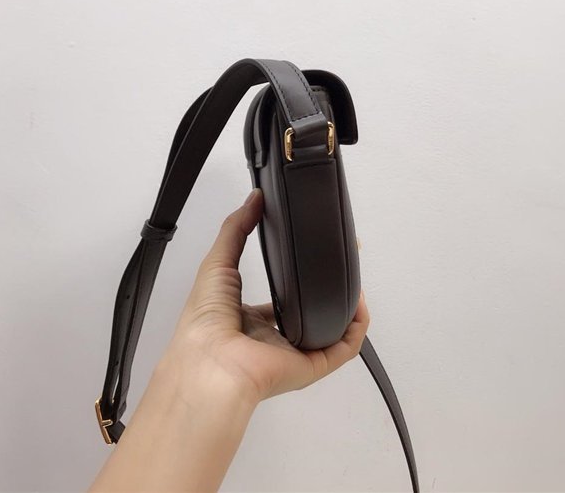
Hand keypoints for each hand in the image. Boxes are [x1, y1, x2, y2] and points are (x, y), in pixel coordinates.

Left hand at [159, 187, 369, 404]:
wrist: (211, 362)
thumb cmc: (205, 320)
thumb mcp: (217, 262)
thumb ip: (235, 229)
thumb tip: (254, 198)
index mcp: (250, 319)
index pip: (280, 297)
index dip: (299, 275)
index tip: (313, 253)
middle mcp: (273, 336)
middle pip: (310, 310)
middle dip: (327, 287)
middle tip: (342, 263)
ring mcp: (294, 351)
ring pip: (330, 328)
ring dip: (346, 304)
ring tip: (354, 279)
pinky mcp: (312, 365)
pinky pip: (344, 347)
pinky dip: (357, 327)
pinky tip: (359, 304)